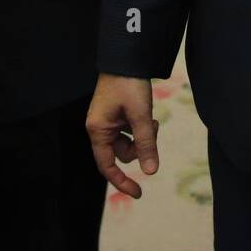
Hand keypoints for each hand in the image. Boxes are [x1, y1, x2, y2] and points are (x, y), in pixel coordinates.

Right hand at [87, 74, 158, 198]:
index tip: (139, 193)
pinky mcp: (116, 114)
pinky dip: (140, 126)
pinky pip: (130, 129)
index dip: (122, 181)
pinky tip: (147, 113)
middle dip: (140, 146)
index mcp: (98, 130)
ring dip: (142, 135)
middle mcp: (100, 127)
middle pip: (122, 153)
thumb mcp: (140, 115)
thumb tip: (151, 171)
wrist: (127, 56)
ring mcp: (108, 121)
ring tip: (150, 118)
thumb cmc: (129, 84)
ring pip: (129, 141)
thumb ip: (146, 143)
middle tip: (152, 128)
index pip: (107, 166)